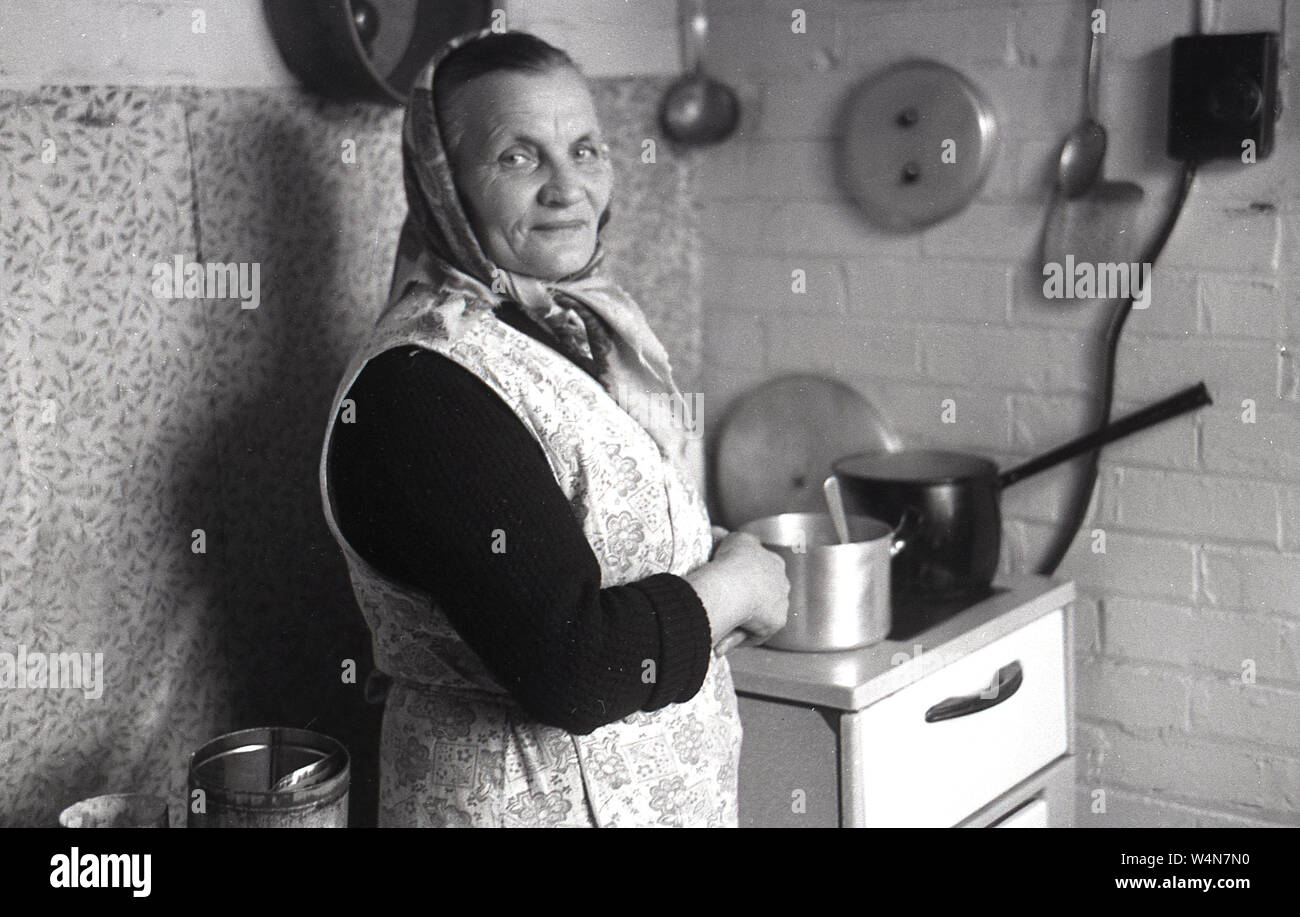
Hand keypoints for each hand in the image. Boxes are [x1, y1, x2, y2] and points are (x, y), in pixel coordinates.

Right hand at [685, 531, 788, 652]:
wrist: (735, 583)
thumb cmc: (731, 560)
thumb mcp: (731, 539)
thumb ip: (726, 536)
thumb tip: (717, 533)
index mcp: (774, 562)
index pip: (761, 571)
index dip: (743, 578)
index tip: (727, 585)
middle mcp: (782, 582)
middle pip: (763, 595)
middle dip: (746, 602)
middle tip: (724, 608)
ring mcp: (781, 602)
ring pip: (759, 615)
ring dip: (740, 622)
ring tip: (719, 628)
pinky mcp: (776, 622)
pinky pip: (755, 633)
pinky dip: (738, 637)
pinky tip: (721, 642)